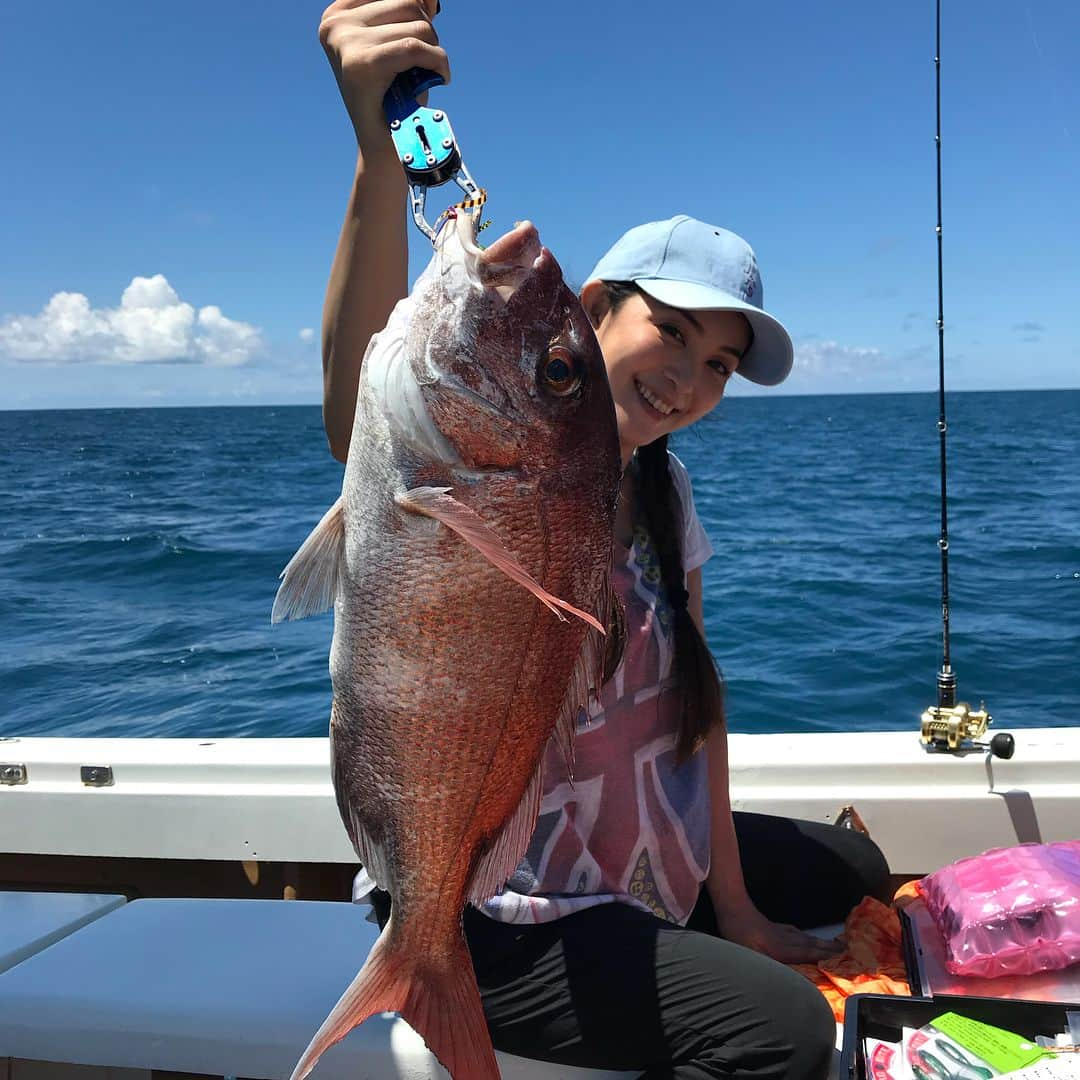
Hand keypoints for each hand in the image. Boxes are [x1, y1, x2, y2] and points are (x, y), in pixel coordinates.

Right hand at [319, 0, 449, 146]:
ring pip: (417, 24)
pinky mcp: (362, 63)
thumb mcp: (401, 44)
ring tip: (423, 74)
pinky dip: (438, 63)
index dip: (416, 8)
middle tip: (422, 63)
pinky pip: (416, 47)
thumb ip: (411, 14)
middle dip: (427, 32)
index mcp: (337, 16)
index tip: (420, 39)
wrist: (387, 149)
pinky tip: (439, 78)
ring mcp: (345, 42)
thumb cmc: (397, 97)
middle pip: (407, 1)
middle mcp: (336, 25)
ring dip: (433, 49)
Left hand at [716, 902, 843, 964]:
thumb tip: (789, 979)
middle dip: (831, 949)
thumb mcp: (752, 956)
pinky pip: (796, 932)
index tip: (845, 959)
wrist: (732, 908)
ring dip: (822, 942)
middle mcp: (787, 939)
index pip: (810, 954)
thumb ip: (770, 968)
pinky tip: (806, 937)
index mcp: (784, 949)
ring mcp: (781, 931)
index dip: (827, 958)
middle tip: (849, 950)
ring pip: (806, 938)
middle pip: (813, 945)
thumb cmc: (740, 934)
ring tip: (836, 945)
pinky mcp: (774, 926)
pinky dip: (806, 936)